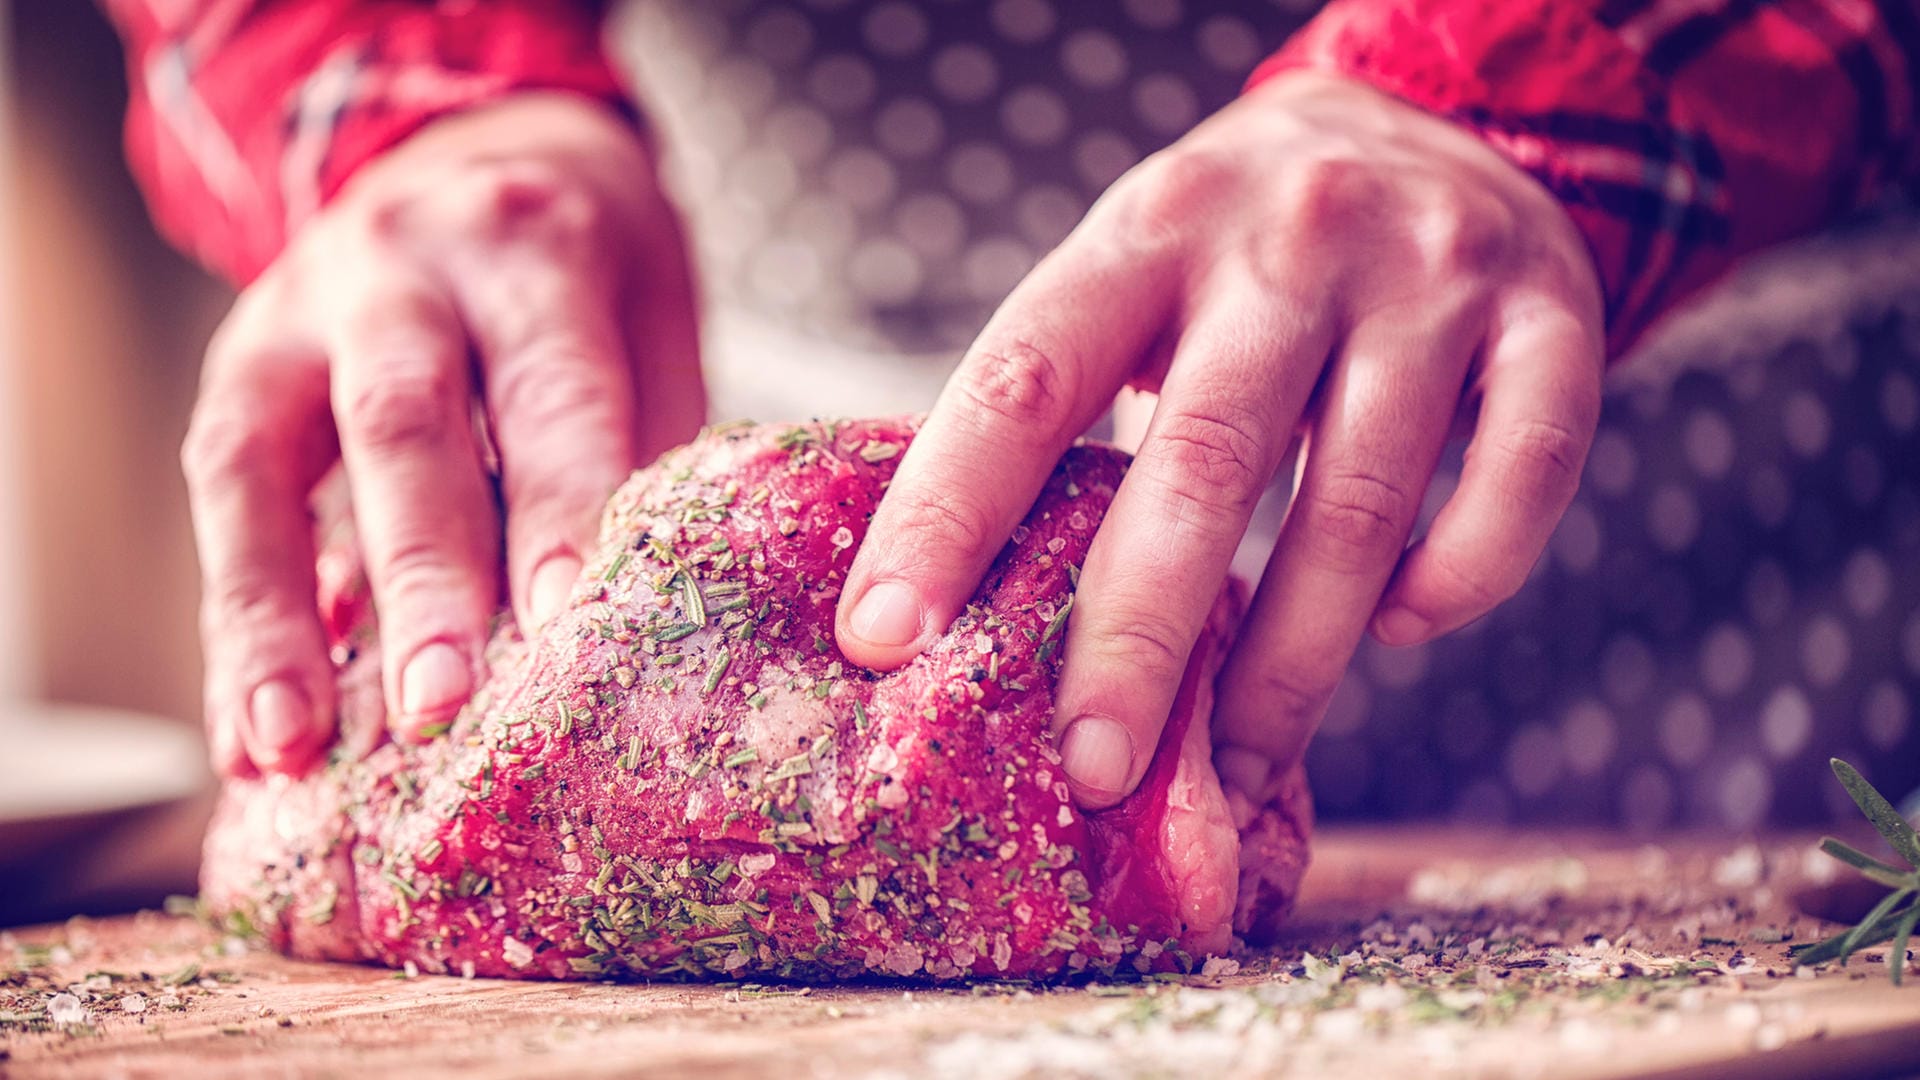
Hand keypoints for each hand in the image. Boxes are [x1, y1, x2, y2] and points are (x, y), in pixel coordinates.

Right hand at [183, 93, 703, 776]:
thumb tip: (635, 623)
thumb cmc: (587, 265)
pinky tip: (250, 731)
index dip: (556, 508)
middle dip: (419, 576)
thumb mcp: (647, 315)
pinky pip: (221, 498)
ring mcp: (297, 314)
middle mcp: (403, 271)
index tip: (560, 628)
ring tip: (287, 746)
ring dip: (275, 618)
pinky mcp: (234, 367)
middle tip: (435, 708)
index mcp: (535, 247)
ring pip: (263, 463)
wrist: (475, 144)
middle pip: (402, 425)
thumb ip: (639, 448)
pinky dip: (236, 622)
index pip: (548, 391)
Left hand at [834, 73, 1603, 807]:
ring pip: (1355, 506)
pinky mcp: (1554, 318)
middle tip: (1090, 771)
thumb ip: (1072, 405)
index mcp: (1147, 233)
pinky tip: (1399, 627)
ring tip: (1241, 761)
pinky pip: (1520, 479)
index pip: (1024, 380)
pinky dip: (1456, 578)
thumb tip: (964, 613)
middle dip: (1137, 641)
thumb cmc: (1241, 246)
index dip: (945, 514)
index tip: (884, 640)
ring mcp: (1430, 277)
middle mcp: (1288, 242)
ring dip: (1295, 662)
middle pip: (1198, 465)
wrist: (1438, 120)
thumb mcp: (1136, 271)